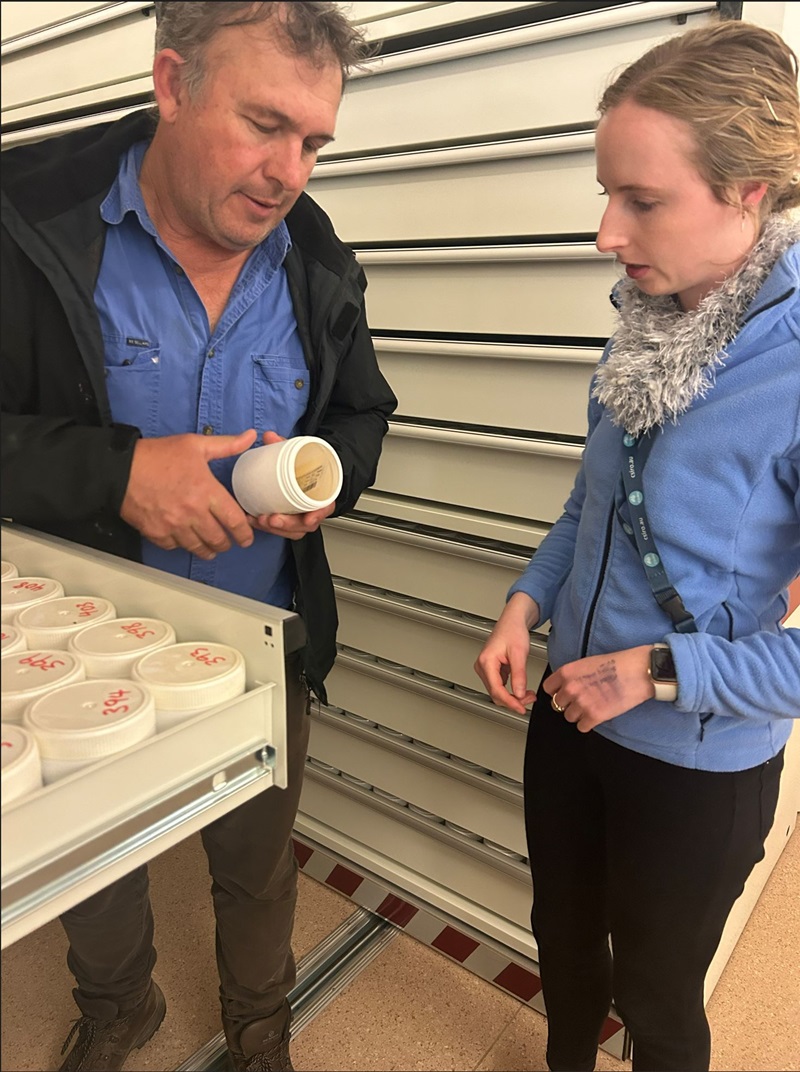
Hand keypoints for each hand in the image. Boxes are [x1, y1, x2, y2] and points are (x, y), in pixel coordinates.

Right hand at [120, 429, 257, 558]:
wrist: (120, 469)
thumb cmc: (158, 455)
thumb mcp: (195, 445)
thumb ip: (227, 445)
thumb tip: (251, 436)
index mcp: (206, 491)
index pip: (234, 520)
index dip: (244, 533)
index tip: (246, 538)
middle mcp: (193, 513)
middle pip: (218, 539)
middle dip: (227, 544)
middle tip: (229, 542)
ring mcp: (174, 526)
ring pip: (198, 548)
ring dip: (208, 550)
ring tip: (211, 548)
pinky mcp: (157, 534)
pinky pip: (176, 547)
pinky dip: (183, 545)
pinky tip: (186, 540)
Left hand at [247, 430, 335, 539]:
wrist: (305, 473)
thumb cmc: (306, 467)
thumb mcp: (298, 454)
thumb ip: (285, 445)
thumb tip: (270, 436)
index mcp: (322, 496)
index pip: (324, 509)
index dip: (317, 515)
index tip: (308, 518)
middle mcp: (311, 510)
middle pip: (303, 526)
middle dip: (287, 525)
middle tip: (273, 518)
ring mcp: (298, 518)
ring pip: (290, 531)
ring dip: (274, 529)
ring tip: (260, 520)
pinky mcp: (286, 521)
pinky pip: (279, 530)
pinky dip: (266, 527)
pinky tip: (254, 521)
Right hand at [474, 592, 540, 714]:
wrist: (512, 620)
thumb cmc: (513, 631)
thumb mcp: (519, 653)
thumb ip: (519, 675)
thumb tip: (519, 694)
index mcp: (486, 662)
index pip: (496, 690)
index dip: (510, 702)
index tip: (521, 708)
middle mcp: (482, 666)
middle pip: (496, 693)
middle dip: (513, 700)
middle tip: (529, 700)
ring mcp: (486, 669)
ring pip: (497, 692)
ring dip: (512, 697)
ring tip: (528, 696)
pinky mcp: (491, 670)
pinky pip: (499, 686)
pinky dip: (511, 691)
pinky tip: (522, 691)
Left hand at [544, 646, 654, 731]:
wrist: (638, 671)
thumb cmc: (618, 664)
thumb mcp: (587, 662)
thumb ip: (573, 675)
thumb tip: (566, 685)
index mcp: (567, 672)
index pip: (548, 689)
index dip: (557, 692)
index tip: (563, 693)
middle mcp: (570, 688)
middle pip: (557, 704)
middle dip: (569, 703)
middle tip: (582, 700)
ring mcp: (581, 703)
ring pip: (569, 717)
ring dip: (579, 714)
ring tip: (592, 706)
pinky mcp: (594, 716)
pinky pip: (582, 727)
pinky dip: (589, 723)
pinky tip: (597, 714)